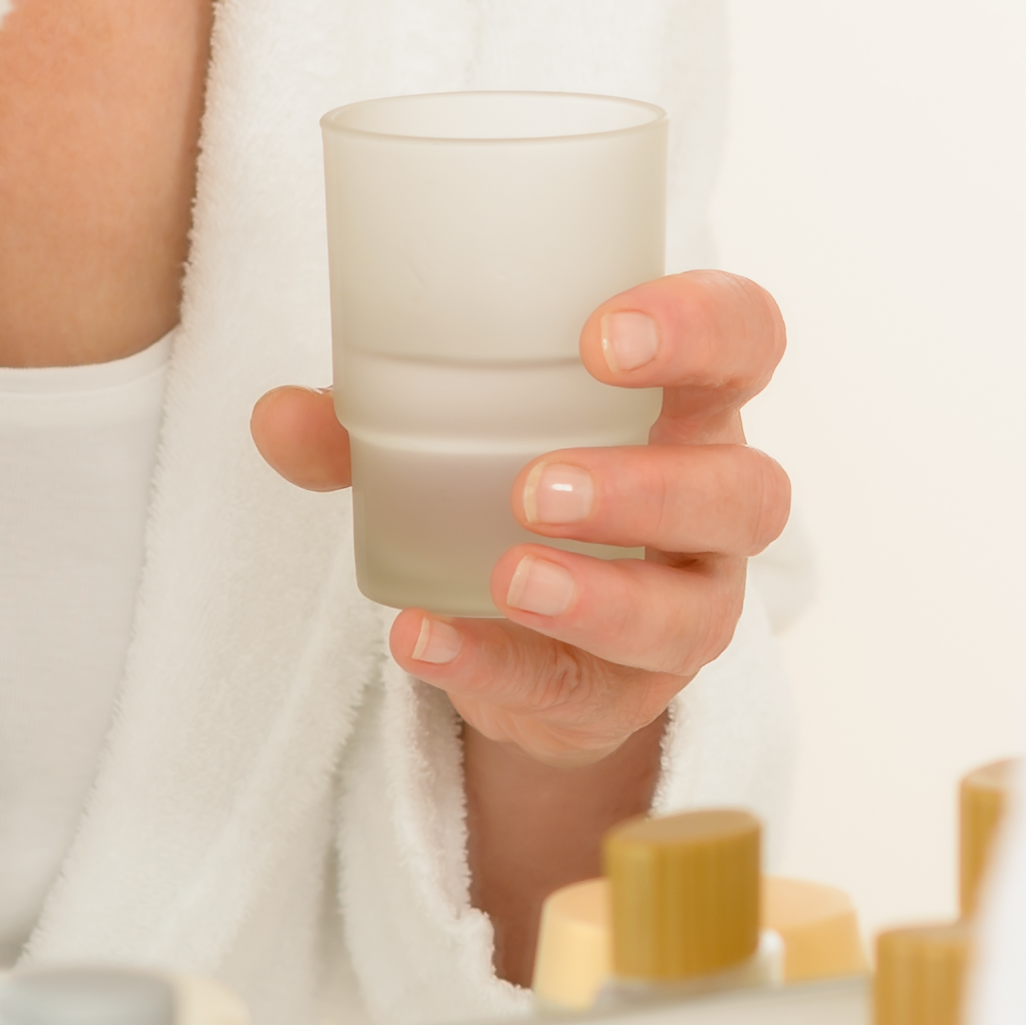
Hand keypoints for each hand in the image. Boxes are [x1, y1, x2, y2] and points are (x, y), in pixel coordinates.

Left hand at [252, 270, 792, 765]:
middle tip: (537, 485)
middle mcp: (715, 504)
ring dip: (600, 595)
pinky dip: (502, 667)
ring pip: (693, 611)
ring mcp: (691, 608)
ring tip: (507, 576)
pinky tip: (430, 642)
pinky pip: (589, 692)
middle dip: (651, 488)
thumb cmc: (507, 484)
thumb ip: (365, 425)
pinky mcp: (634, 696)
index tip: (602, 337)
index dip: (702, 328)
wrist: (522, 636)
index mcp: (688, 404)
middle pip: (747, 489)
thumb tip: (277, 416)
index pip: (747, 339)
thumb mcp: (447, 438)